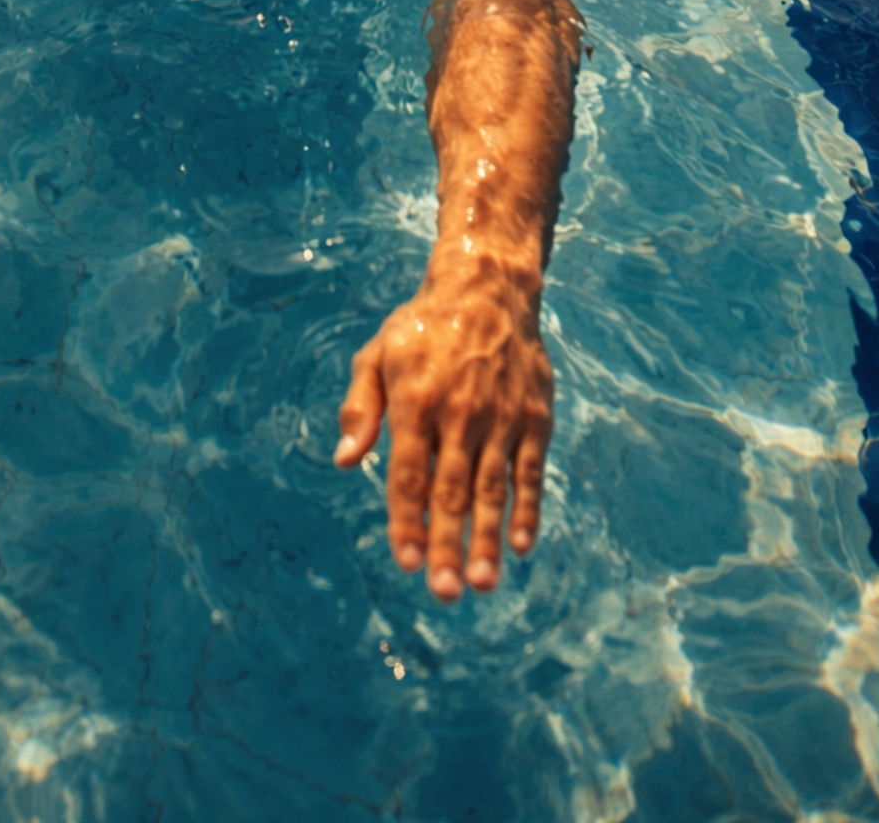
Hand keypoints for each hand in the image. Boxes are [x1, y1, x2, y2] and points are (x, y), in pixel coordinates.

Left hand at [335, 257, 552, 601]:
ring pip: (492, 489)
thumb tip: (344, 461)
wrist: (487, 286)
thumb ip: (361, 408)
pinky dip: (526, 509)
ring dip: (486, 539)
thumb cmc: (423, 327)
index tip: (407, 561)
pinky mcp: (534, 416)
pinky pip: (529, 471)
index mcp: (415, 401)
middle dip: (447, 545)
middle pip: (451, 491)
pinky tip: (519, 544)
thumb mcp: (378, 355)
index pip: (408, 474)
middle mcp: (458, 412)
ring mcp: (500, 416)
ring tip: (481, 583)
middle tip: (444, 593)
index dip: (407, 520)